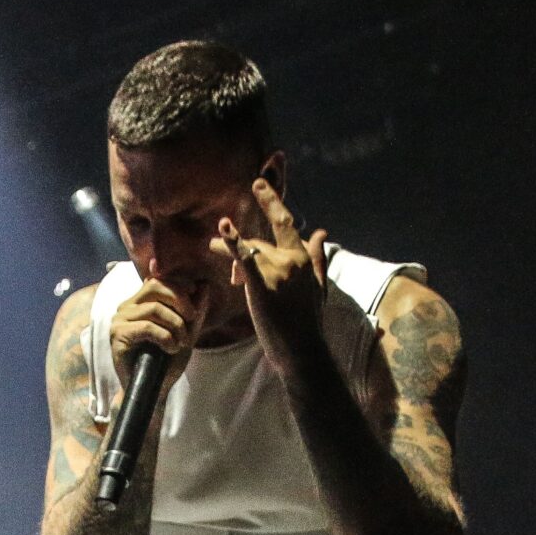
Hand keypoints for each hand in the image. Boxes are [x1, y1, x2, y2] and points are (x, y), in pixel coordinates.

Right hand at [106, 278, 197, 420]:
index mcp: (139, 302)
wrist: (153, 392)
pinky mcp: (117, 336)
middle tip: (192, 319)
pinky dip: (165, 337)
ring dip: (176, 325)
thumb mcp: (186, 334)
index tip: (194, 308)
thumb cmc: (166, 363)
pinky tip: (171, 349)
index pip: (159, 280)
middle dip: (180, 301)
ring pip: (154, 308)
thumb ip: (194, 311)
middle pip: (155, 287)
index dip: (180, 287)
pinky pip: (147, 327)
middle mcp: (126, 307)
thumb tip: (204, 285)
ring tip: (181, 342)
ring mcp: (119, 321)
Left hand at [211, 176, 327, 367]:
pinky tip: (223, 231)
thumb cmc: (308, 324)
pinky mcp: (262, 284)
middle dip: (256, 225)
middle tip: (252, 191)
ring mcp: (278, 270)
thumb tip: (321, 232)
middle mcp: (292, 260)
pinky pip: (244, 258)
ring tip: (214, 244)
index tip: (259, 184)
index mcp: (303, 260)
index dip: (272, 202)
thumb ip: (318, 258)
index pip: (286, 224)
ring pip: (249, 248)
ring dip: (229, 245)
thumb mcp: (318, 286)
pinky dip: (233, 242)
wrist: (302, 351)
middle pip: (263, 240)